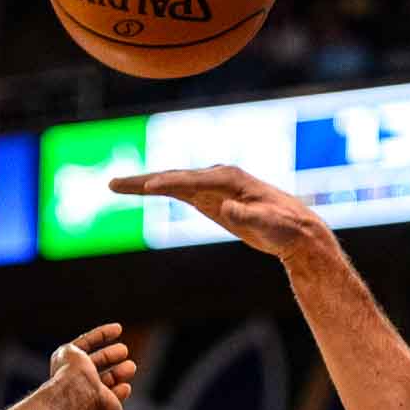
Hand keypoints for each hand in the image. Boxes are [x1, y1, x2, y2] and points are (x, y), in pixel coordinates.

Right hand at [49, 322, 136, 409]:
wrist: (74, 398)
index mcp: (84, 409)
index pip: (102, 399)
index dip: (116, 393)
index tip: (127, 388)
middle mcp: (75, 390)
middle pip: (98, 379)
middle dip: (116, 374)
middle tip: (131, 367)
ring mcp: (71, 372)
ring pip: (92, 361)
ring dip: (110, 355)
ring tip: (124, 351)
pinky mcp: (68, 353)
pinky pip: (86, 341)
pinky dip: (102, 334)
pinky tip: (118, 328)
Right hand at [108, 166, 334, 261]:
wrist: (296, 231)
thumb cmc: (286, 227)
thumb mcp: (270, 223)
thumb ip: (249, 215)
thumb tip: (228, 208)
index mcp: (230, 179)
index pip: (192, 180)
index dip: (168, 184)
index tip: (147, 189)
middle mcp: (218, 177)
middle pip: (174, 177)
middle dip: (143, 181)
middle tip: (113, 183)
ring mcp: (213, 187)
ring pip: (172, 183)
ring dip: (144, 184)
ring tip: (115, 185)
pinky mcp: (211, 200)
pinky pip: (178, 193)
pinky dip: (158, 191)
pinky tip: (141, 191)